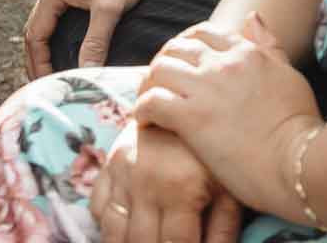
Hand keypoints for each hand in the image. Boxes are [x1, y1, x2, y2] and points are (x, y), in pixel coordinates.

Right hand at [25, 0, 158, 76]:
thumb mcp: (109, 10)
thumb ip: (95, 43)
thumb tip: (85, 74)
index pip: (35, 36)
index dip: (39, 64)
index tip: (48, 86)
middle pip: (35, 30)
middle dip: (37, 60)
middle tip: (45, 86)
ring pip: (46, 23)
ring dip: (46, 48)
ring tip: (53, 72)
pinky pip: (58, 16)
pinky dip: (57, 36)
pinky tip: (68, 49)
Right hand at [92, 117, 243, 242]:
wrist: (190, 99)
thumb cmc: (215, 149)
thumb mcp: (229, 187)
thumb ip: (222, 232)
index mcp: (179, 188)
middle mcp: (144, 183)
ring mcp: (122, 174)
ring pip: (112, 233)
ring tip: (143, 242)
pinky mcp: (108, 166)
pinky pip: (97, 208)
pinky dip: (108, 226)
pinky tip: (124, 233)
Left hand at [134, 16, 322, 219]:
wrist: (299, 162)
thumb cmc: (299, 124)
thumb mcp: (289, 74)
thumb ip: (268, 45)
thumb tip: (251, 16)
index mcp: (246, 52)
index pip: (203, 32)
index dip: (186, 46)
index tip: (182, 64)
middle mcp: (223, 63)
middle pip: (175, 48)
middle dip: (163, 63)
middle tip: (160, 85)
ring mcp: (206, 89)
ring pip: (160, 70)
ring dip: (149, 84)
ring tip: (149, 103)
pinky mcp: (192, 119)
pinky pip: (152, 102)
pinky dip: (143, 110)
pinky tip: (146, 123)